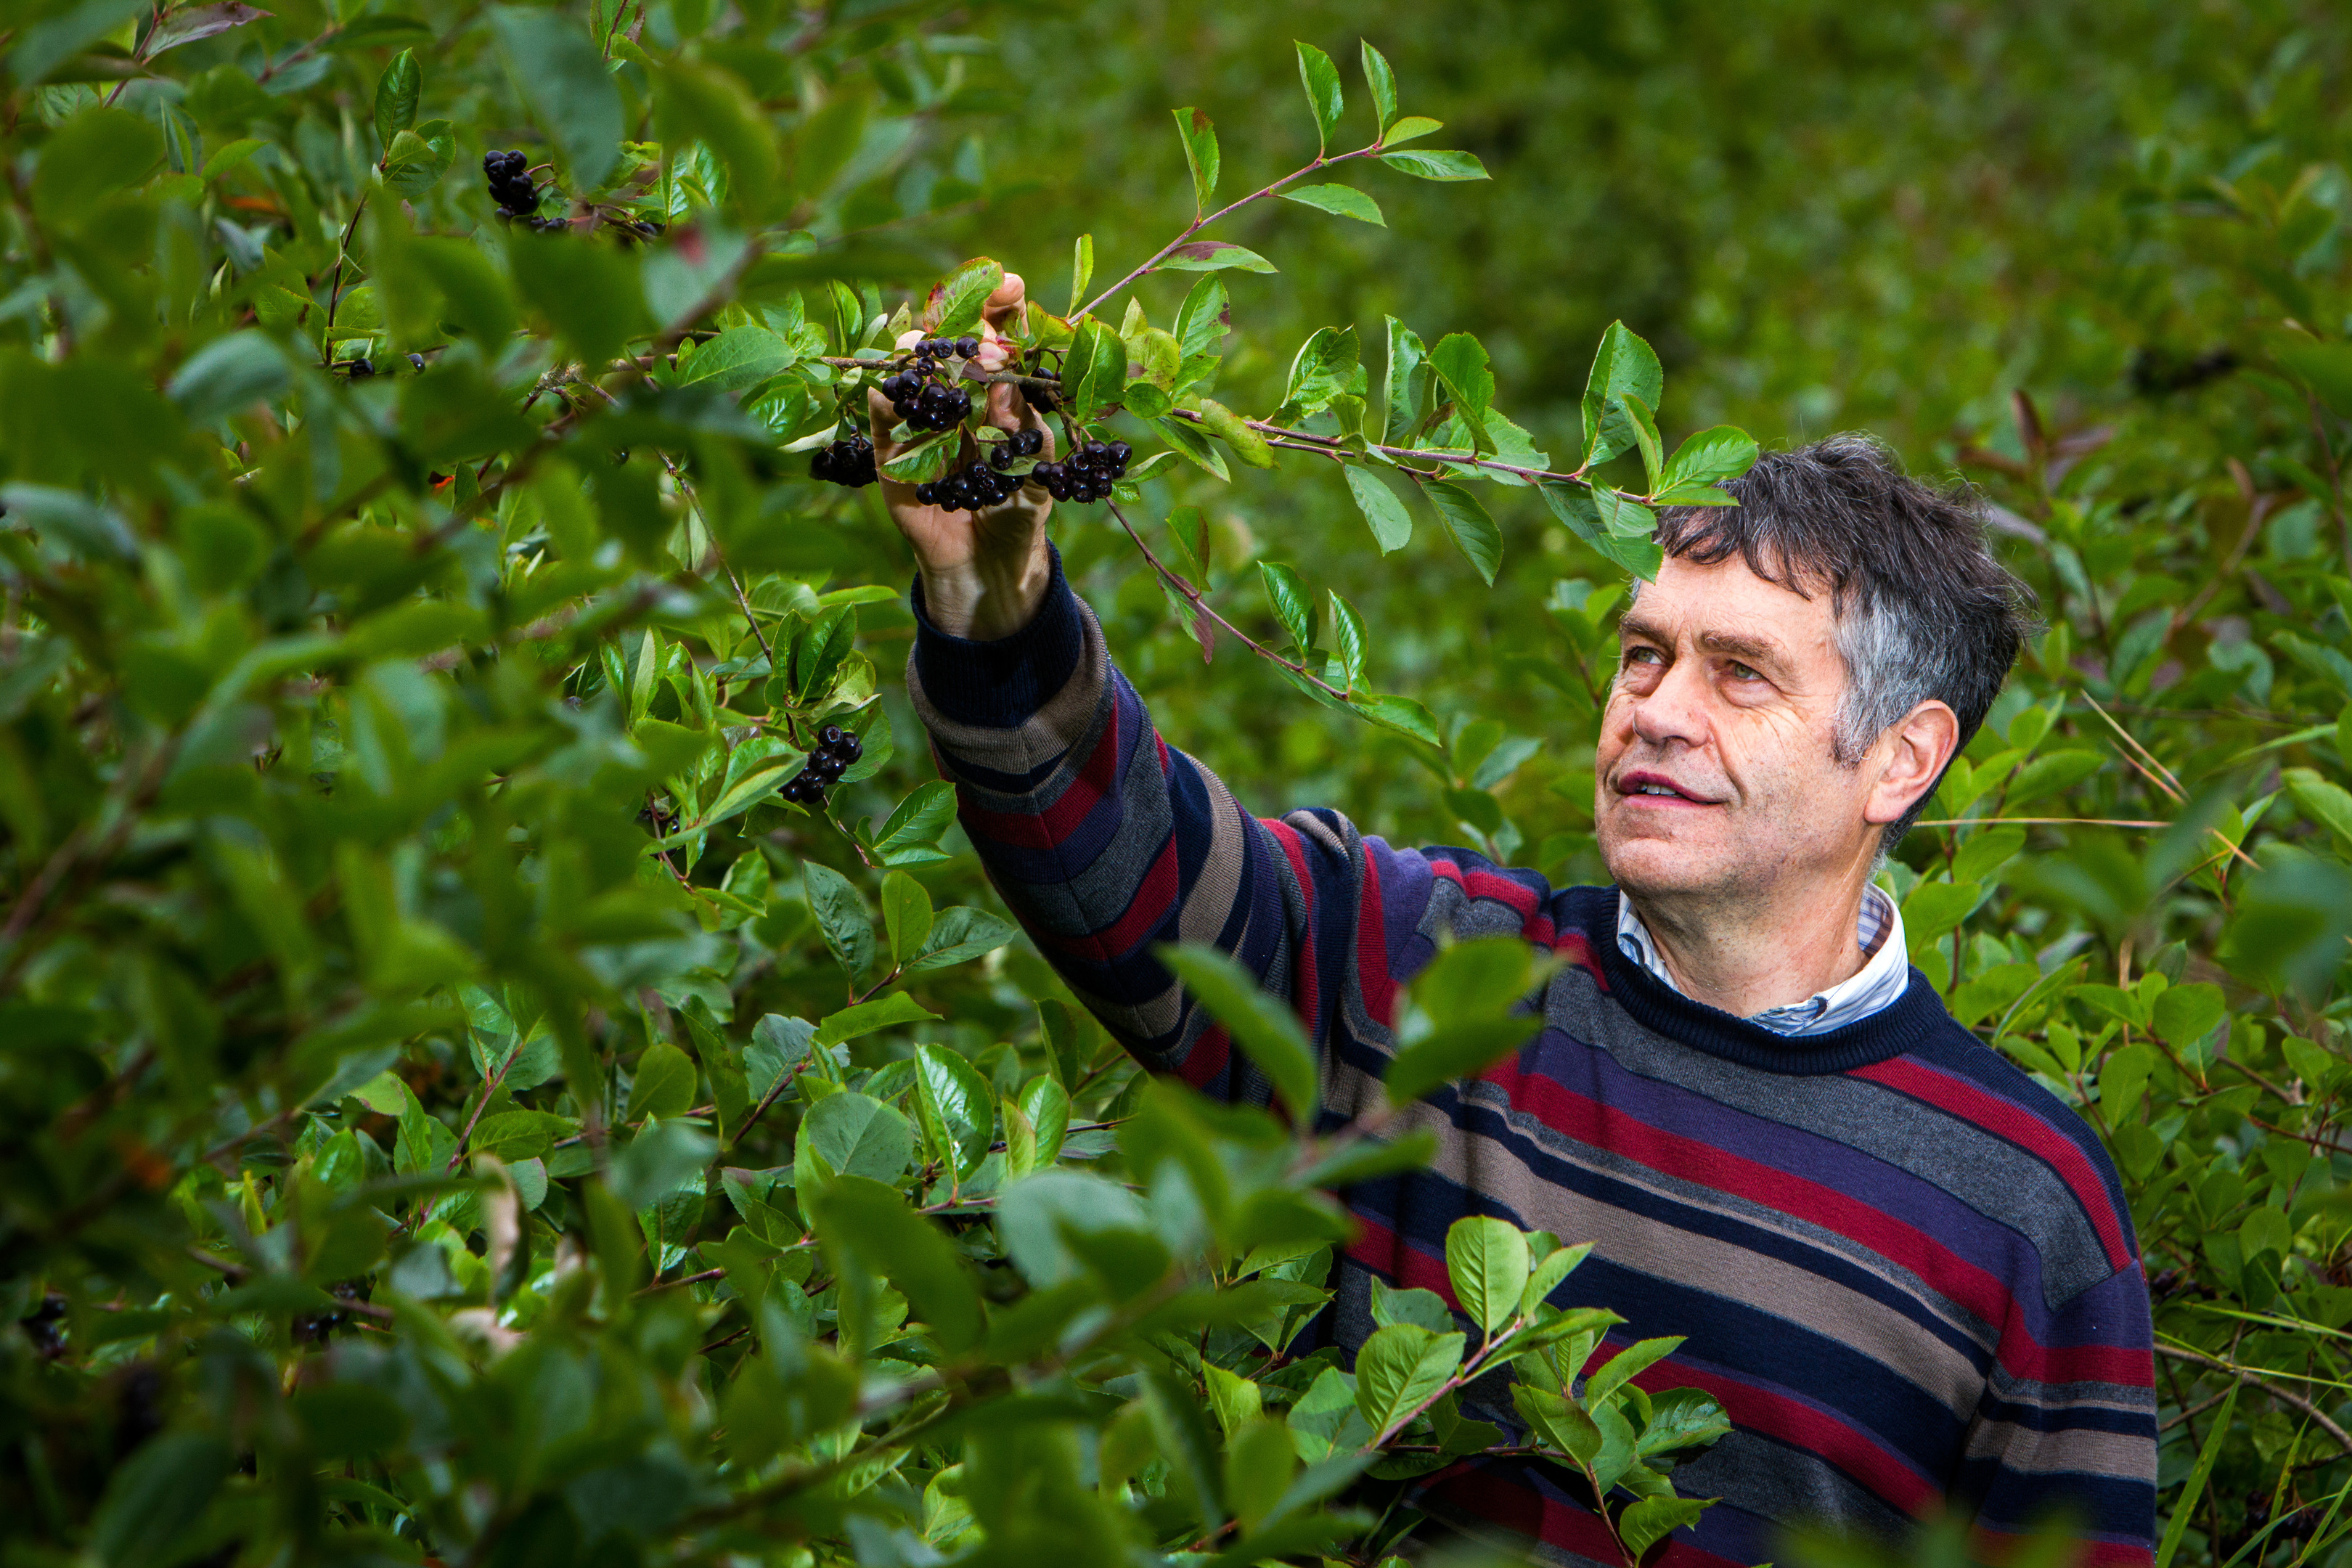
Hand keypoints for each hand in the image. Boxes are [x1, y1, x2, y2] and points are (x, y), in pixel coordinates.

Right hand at [871, 272, 1056, 640]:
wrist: (989, 567)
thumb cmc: (1018, 513)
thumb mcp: (1034, 471)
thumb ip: (1022, 430)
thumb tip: (1003, 382)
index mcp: (999, 396)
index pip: (1000, 340)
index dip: (1003, 308)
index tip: (1010, 283)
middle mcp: (958, 401)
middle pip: (953, 347)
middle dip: (960, 319)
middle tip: (966, 304)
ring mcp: (923, 425)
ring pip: (915, 377)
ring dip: (918, 355)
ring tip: (925, 341)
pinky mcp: (893, 456)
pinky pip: (885, 425)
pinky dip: (886, 405)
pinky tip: (889, 388)